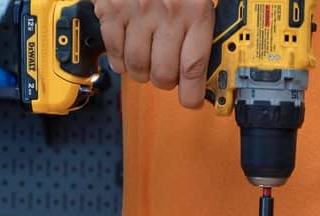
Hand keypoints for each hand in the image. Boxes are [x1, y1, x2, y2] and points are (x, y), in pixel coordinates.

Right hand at [93, 0, 213, 108]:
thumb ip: (205, 21)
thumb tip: (208, 59)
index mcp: (195, 10)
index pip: (193, 68)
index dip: (191, 94)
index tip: (191, 101)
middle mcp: (166, 14)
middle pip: (164, 74)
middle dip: (166, 82)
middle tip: (168, 76)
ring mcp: (136, 13)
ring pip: (137, 68)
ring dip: (142, 74)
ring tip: (147, 65)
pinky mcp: (111, 9)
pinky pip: (113, 50)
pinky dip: (119, 60)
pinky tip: (127, 55)